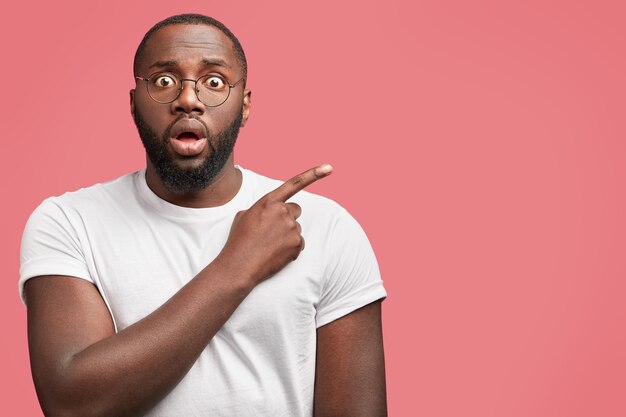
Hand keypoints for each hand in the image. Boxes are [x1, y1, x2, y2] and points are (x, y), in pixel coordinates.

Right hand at [215, 164, 332, 284]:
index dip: (313, 174)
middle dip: (287, 218)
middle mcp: (283, 212)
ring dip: (287, 235)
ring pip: (296, 228)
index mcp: (269, 202)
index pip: (294, 184)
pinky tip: (276, 253)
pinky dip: (290, 248)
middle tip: (272, 231)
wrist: (239, 266)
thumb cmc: (239, 241)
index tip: (329, 168)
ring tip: (269, 245)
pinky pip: (299, 243)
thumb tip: (270, 213)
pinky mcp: (298, 244)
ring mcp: (292, 228)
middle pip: (295, 210)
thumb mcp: (244, 216)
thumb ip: (263, 208)